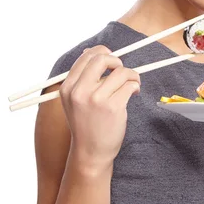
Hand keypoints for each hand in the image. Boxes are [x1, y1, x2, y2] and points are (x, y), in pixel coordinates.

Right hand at [59, 45, 140, 169]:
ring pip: (121, 72)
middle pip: (102, 59)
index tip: (112, 59)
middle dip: (117, 61)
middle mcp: (80, 91)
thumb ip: (81, 78)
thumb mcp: (74, 100)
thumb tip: (90, 51)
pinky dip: (136, 86)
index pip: (86, 57)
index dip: (103, 52)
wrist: (90, 151)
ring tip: (133, 84)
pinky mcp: (113, 107)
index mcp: (68, 87)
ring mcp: (96, 99)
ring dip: (132, 75)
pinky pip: (130, 85)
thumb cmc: (86, 124)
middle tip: (123, 72)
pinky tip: (134, 93)